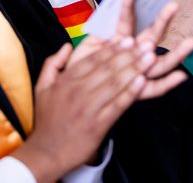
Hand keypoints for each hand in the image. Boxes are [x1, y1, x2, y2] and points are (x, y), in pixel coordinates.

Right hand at [14, 38, 156, 181]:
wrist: (46, 152)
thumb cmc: (47, 120)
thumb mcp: (42, 87)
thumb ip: (53, 63)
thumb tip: (66, 46)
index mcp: (66, 81)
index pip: (93, 60)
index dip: (113, 48)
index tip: (128, 40)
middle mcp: (78, 91)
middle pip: (108, 69)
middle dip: (130, 55)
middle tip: (147, 45)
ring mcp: (89, 108)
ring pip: (115, 84)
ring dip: (134, 69)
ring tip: (150, 58)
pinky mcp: (98, 125)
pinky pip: (117, 105)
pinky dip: (130, 93)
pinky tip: (142, 82)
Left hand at [72, 0, 192, 99]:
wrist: (74, 95)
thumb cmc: (80, 69)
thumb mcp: (86, 46)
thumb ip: (97, 31)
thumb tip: (105, 13)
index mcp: (118, 40)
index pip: (126, 20)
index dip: (128, 5)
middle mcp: (132, 53)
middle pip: (151, 35)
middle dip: (163, 20)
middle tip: (173, 5)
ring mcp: (137, 71)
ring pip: (160, 61)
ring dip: (177, 51)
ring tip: (191, 41)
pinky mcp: (137, 90)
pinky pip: (154, 88)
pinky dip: (167, 84)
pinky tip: (181, 77)